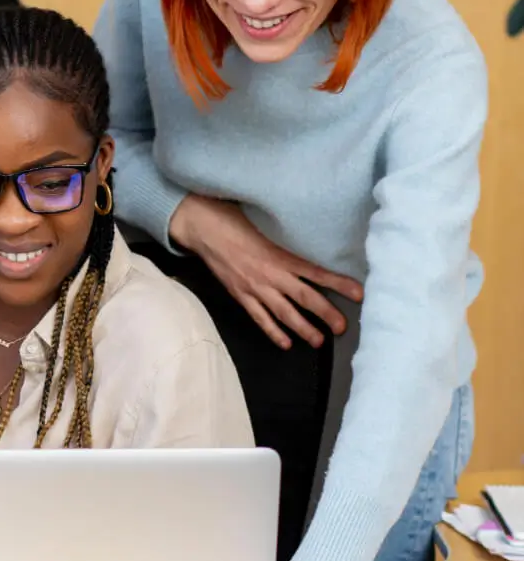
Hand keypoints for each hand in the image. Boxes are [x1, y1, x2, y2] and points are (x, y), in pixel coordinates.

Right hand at [170, 194, 362, 348]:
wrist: (203, 227)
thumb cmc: (234, 218)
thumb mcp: (265, 222)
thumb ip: (286, 235)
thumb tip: (310, 237)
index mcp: (280, 254)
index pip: (316, 272)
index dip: (339, 283)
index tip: (359, 293)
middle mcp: (270, 274)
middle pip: (305, 298)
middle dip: (326, 314)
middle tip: (343, 328)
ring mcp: (254, 287)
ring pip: (284, 313)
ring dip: (303, 328)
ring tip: (318, 341)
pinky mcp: (240, 294)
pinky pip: (259, 317)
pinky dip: (272, 331)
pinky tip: (285, 343)